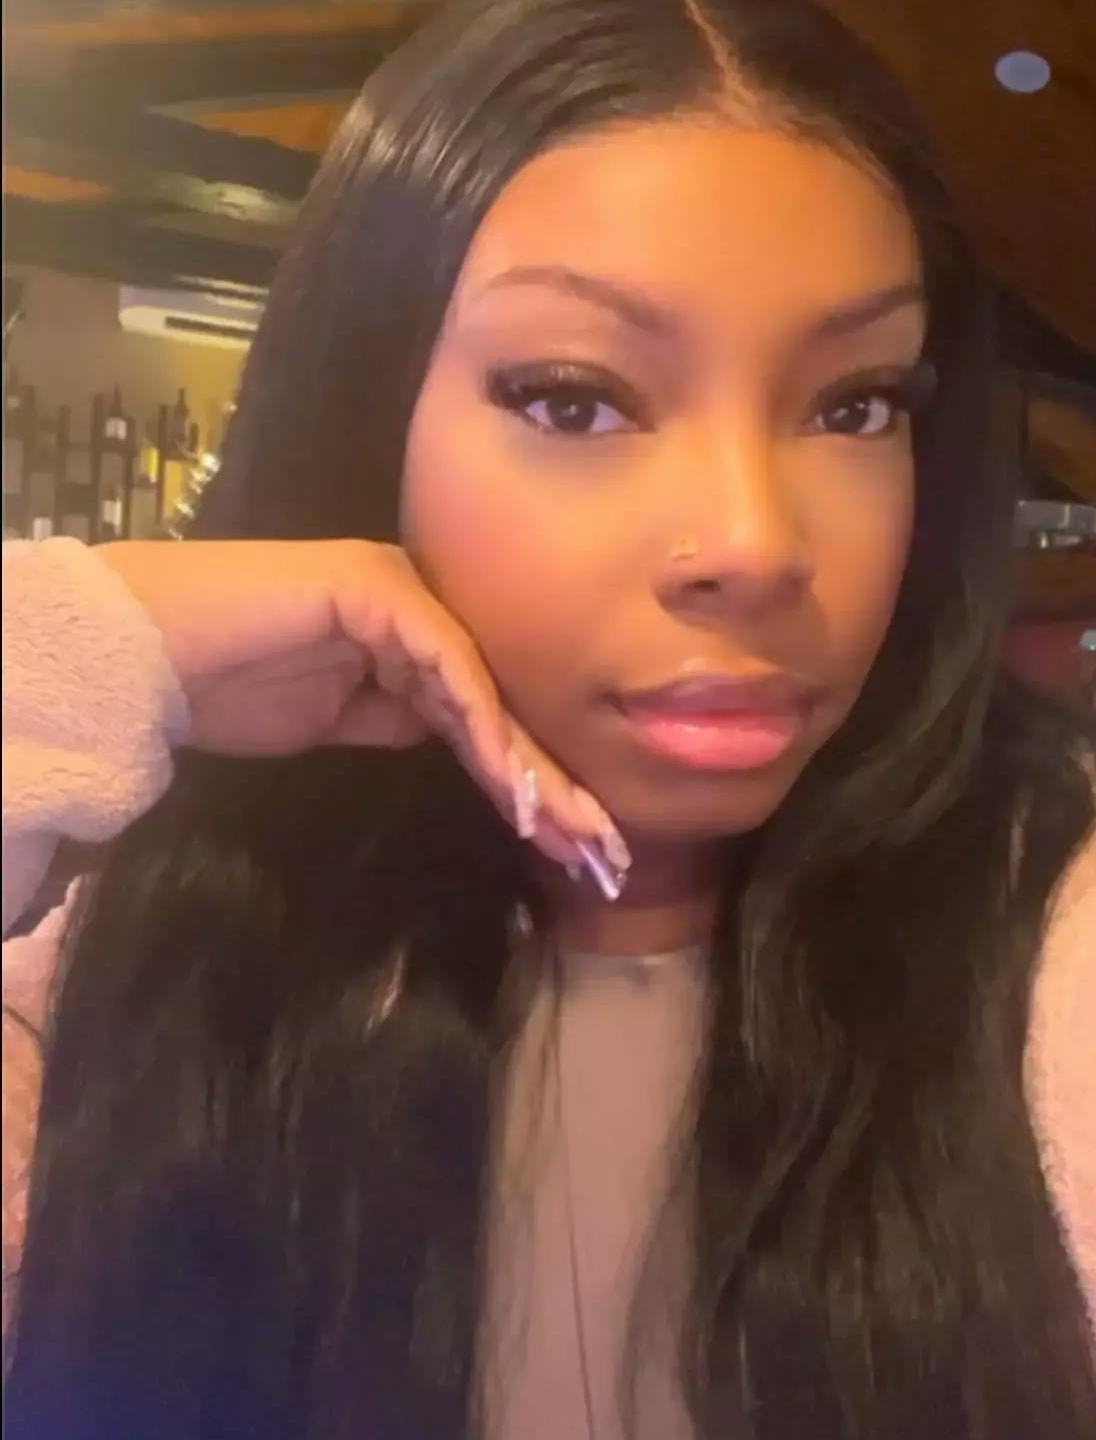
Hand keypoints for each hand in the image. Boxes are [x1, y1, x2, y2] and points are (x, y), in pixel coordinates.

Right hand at [97, 538, 626, 873]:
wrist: (149, 651)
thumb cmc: (226, 686)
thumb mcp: (332, 718)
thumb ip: (397, 718)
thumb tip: (459, 743)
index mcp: (408, 633)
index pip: (485, 714)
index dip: (530, 781)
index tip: (571, 847)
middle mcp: (418, 606)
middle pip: (500, 703)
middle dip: (552, 783)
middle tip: (602, 850)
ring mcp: (402, 591)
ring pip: (486, 690)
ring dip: (532, 768)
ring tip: (573, 832)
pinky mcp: (379, 588)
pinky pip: (447, 667)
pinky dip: (482, 726)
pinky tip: (515, 783)